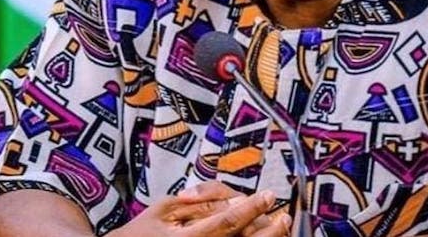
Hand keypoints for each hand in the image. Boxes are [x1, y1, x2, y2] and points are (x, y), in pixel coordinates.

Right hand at [107, 182, 290, 236]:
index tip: (269, 195)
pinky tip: (260, 236)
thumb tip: (234, 200)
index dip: (252, 208)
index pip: (226, 222)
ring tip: (280, 227)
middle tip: (284, 216)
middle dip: (268, 232)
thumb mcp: (165, 208)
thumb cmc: (143, 232)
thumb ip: (200, 203)